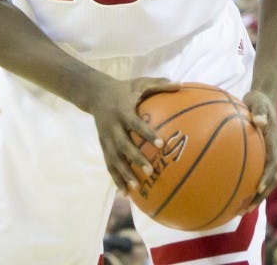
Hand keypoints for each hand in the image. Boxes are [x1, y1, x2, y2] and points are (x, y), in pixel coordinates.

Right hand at [88, 76, 178, 192]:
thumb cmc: (123, 89)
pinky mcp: (103, 145)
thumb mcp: (138, 83)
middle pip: (122, 145)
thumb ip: (158, 84)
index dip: (146, 133)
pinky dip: (116, 179)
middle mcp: (112, 126)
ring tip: (135, 188)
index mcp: (122, 111)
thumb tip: (181, 85)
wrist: (94, 93)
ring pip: (113, 158)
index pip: (135, 124)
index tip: (161, 144)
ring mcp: (106, 137)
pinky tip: (125, 194)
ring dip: (123, 173)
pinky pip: (109, 164)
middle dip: (135, 158)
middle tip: (150, 170)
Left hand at [242, 90, 276, 209]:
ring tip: (238, 209)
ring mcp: (265, 155)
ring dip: (253, 195)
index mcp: (273, 143)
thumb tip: (259, 120)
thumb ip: (259, 111)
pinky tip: (225, 188)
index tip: (259, 187)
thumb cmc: (259, 100)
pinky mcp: (258, 155)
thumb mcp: (259, 102)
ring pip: (262, 180)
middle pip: (270, 180)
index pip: (273, 164)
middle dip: (259, 196)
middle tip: (245, 209)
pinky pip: (251, 172)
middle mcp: (271, 153)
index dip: (267, 177)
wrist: (263, 98)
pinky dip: (243, 182)